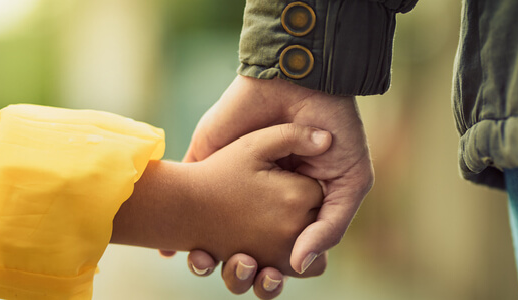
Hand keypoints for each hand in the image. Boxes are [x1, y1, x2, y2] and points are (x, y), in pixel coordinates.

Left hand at [114, 124, 330, 272]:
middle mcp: (260, 200)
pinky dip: (172, 226)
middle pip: (241, 249)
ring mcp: (231, 180)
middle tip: (237, 268)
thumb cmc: (336, 131)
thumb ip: (330, 227)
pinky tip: (167, 250)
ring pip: (208, 231)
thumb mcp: (350, 183)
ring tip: (201, 261)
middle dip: (235, 268)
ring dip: (203, 255)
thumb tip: (298, 265)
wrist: (306, 83)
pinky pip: (186, 194)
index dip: (271, 272)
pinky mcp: (207, 159)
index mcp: (293, 209)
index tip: (267, 278)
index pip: (278, 254)